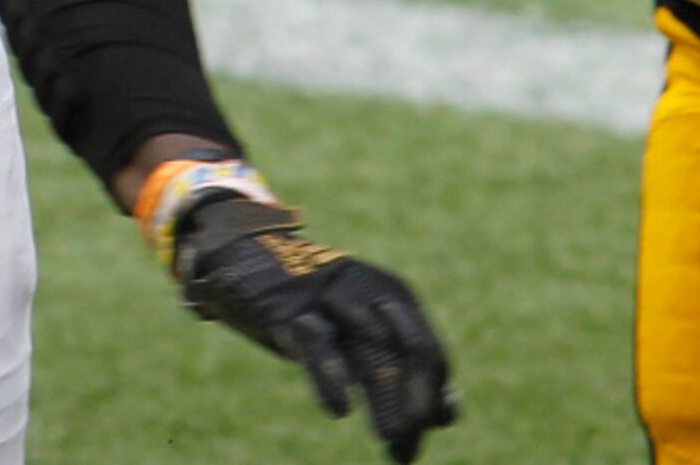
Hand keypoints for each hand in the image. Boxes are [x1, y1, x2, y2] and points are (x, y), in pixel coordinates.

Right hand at [175, 192, 457, 462]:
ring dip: (387, 399)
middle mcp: (370, 293)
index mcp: (394, 297)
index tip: (414, 442)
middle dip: (416, 403)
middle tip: (406, 450)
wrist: (249, 254)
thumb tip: (449, 414)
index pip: (431, 355)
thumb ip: (401, 367)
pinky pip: (318, 342)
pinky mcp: (290, 308)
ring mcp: (330, 297)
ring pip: (373, 350)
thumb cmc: (314, 307)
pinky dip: (333, 376)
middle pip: (411, 352)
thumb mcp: (359, 332)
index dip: (431, 401)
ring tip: (391, 439)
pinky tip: (340, 409)